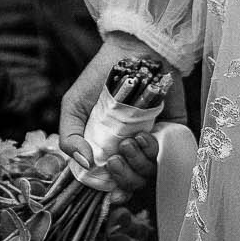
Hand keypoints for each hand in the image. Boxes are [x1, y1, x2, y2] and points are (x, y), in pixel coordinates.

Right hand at [57, 32, 182, 203]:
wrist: (134, 48)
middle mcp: (126, 148)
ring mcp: (149, 141)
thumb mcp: (74, 104)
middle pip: (128, 184)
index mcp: (103, 147)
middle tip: (115, 158)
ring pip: (146, 174)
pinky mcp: (169, 133)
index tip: (109, 192)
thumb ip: (70, 137)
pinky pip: (165, 157)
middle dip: (122, 177)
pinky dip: (152, 152)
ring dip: (136, 163)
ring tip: (130, 140)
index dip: (109, 192)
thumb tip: (85, 165)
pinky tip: (145, 135)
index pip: (107, 182)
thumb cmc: (100, 75)